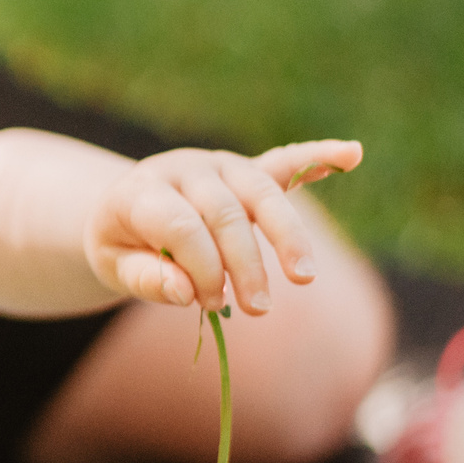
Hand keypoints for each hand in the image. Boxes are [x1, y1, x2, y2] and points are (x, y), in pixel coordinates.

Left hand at [85, 140, 361, 315]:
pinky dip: (317, 158)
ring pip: (261, 192)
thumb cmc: (121, 243)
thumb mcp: (111, 265)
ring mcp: (218, 166)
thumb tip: (185, 292)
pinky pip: (283, 163)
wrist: (120, 208)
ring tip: (303, 276)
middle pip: (225, 212)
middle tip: (258, 308)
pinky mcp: (245, 170)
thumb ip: (144, 278)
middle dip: (245, 263)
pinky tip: (352, 154)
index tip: (210, 304)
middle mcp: (184, 169)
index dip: (200, 268)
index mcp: (142, 190)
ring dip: (287, 235)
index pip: (180, 226)